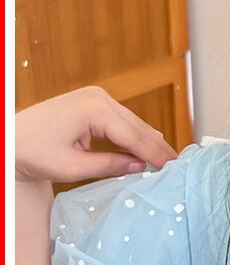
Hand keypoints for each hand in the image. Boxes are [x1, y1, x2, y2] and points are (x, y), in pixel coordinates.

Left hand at [15, 86, 176, 182]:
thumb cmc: (32, 154)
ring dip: (149, 140)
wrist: (10, 140)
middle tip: (177, 164)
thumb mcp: (71, 167)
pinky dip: (135, 135)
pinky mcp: (95, 101)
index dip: (153, 153)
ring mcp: (97, 96)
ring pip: (133, 122)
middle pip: (137, 126)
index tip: (170, 168)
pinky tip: (148, 147)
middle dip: (157, 146)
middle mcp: (99, 97)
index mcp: (93, 110)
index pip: (133, 135)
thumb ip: (108, 166)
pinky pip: (123, 119)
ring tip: (167, 158)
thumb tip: (140, 167)